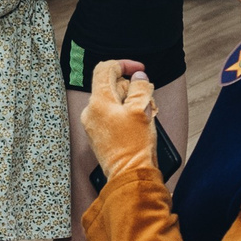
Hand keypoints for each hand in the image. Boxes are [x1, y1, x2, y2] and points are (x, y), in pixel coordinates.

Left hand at [81, 58, 158, 182]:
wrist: (130, 176)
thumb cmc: (135, 146)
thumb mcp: (142, 110)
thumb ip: (140, 88)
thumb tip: (138, 77)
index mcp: (98, 101)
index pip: (105, 69)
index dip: (124, 64)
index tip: (139, 70)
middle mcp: (91, 111)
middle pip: (112, 86)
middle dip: (133, 89)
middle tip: (148, 102)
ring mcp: (94, 124)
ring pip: (114, 101)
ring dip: (132, 103)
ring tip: (146, 116)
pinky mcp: (99, 135)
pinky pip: (112, 115)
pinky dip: (127, 115)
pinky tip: (139, 125)